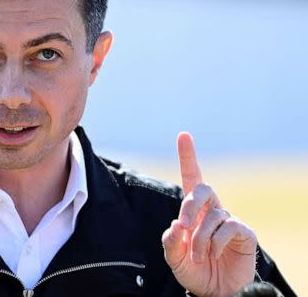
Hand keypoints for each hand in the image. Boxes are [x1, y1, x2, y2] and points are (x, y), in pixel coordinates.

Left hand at [162, 132, 256, 296]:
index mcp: (193, 210)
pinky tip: (213, 254)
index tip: (183, 135)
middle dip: (190, 204)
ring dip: (200, 238)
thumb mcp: (175, 259)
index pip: (190, 177)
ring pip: (213, 215)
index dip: (188, 156)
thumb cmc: (194, 270)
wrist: (216, 292)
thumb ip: (171, 243)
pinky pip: (229, 227)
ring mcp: (229, 219)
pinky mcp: (244, 233)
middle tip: (183, 226)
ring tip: (198, 256)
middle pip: (203, 188)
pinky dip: (216, 242)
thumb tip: (175, 226)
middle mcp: (211, 209)